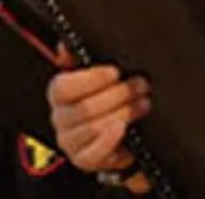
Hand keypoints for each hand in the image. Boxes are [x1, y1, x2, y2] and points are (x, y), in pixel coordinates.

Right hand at [47, 46, 152, 193]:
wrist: (122, 129)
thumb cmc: (109, 95)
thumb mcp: (100, 72)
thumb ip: (83, 56)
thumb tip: (66, 45)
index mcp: (61, 93)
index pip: (62, 87)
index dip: (90, 79)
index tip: (114, 72)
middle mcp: (61, 118)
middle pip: (84, 108)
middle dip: (119, 94)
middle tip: (141, 85)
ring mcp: (71, 141)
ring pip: (93, 128)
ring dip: (123, 112)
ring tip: (143, 103)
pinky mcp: (85, 159)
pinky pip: (94, 153)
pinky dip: (110, 139)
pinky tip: (123, 126)